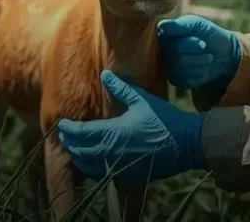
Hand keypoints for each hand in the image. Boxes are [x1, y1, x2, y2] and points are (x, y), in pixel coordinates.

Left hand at [56, 70, 204, 185]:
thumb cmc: (164, 119)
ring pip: (88, 167)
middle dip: (70, 143)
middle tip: (65, 136)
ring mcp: (119, 167)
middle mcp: (111, 152)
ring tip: (75, 149)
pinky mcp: (128, 176)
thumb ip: (121, 88)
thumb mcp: (142, 100)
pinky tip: (93, 163)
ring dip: (79, 158)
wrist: (187, 144)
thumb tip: (105, 74)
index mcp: (112, 132)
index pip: (80, 134)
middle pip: (80, 152)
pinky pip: (102, 176)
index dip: (68, 130)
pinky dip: (93, 169)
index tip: (62, 124)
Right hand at [157, 14, 241, 90]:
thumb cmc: (208, 35)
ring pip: (181, 67)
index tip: (202, 41)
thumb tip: (161, 25)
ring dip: (200, 62)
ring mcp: (169, 66)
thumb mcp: (197, 25)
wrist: (224, 54)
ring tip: (207, 57)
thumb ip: (180, 25)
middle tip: (205, 47)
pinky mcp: (176, 80)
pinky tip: (204, 69)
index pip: (167, 38)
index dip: (188, 42)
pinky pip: (186, 79)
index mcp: (165, 34)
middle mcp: (162, 50)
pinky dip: (200, 74)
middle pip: (175, 53)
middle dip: (195, 50)